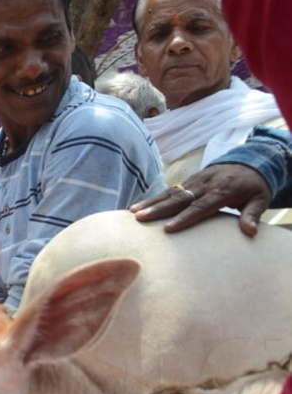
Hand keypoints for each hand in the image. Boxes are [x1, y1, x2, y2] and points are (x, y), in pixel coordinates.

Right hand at [131, 163, 271, 236]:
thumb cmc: (254, 186)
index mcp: (222, 191)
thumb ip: (253, 214)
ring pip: (170, 192)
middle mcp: (204, 184)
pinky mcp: (188, 181)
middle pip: (179, 198)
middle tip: (139, 217)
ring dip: (150, 202)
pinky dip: (153, 198)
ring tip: (133, 212)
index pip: (201, 206)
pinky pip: (169, 190)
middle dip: (158, 208)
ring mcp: (194, 181)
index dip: (185, 217)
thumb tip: (250, 232)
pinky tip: (138, 206)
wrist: (251, 161)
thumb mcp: (260, 199)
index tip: (168, 229)